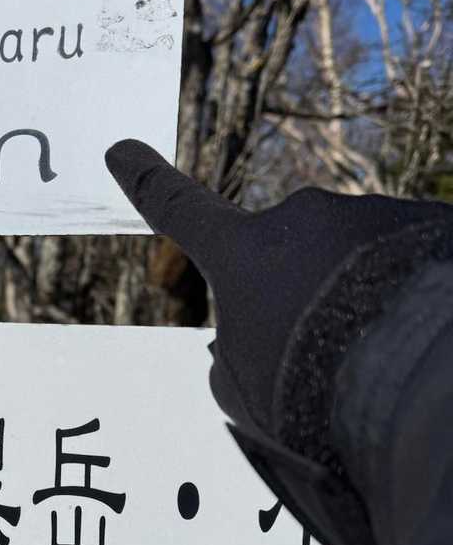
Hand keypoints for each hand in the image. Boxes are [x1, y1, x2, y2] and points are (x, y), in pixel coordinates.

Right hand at [104, 140, 449, 445]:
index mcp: (242, 252)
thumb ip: (231, 358)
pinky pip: (411, 261)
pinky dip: (413, 297)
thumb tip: (245, 345)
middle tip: (329, 358)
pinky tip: (420, 340)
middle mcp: (303, 217)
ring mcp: (371, 216)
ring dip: (366, 300)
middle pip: (290, 253)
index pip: (178, 208)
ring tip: (385, 360)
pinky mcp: (431, 225)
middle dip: (305, 295)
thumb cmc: (315, 390)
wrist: (418, 378)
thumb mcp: (243, 393)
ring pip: (359, 259)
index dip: (146, 181)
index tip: (122, 151)